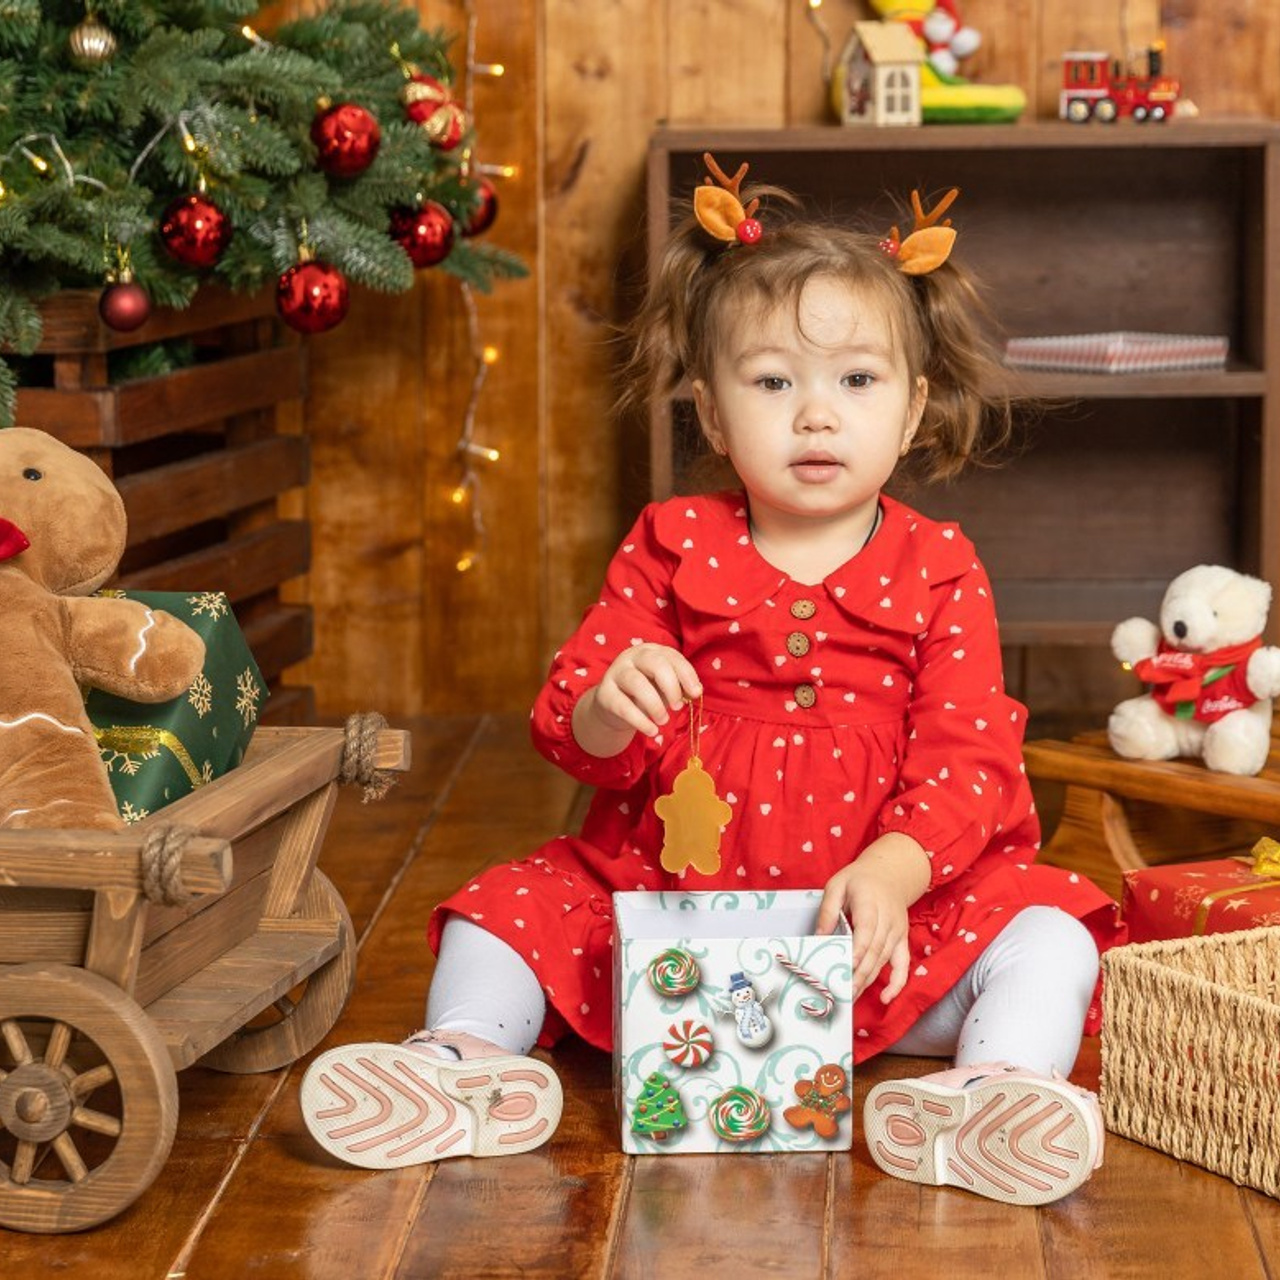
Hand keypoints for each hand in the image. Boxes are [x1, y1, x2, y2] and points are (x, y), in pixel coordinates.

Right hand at [572, 643, 701, 756]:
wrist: (613, 707)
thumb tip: (695, 691)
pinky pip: (623, 706)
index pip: (672, 656)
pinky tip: (652, 731)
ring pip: (637, 683)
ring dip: (655, 705)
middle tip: (678, 707)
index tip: (696, 693)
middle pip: (655, 663)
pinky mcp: (604, 694)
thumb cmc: (645, 693)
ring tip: (663, 720)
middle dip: (671, 686)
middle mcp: (632, 657)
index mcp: (651, 651)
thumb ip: (679, 686)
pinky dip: (640, 721)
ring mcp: (616, 673)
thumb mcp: (664, 687)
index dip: (686, 674)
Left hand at [814, 833, 930, 1003]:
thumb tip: (819, 936)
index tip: (846, 967)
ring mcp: (897, 931)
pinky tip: (886, 998)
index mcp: (870, 903)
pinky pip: (903, 964)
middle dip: (858, 974)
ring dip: (868, 981)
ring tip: (850, 998)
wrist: (891, 872)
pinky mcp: (902, 939)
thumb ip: (828, 910)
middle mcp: (887, 920)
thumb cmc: (859, 879)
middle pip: (874, 951)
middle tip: (842, 993)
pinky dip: (897, 983)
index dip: (857, 951)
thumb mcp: (837, 884)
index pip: (865, 931)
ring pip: (883, 961)